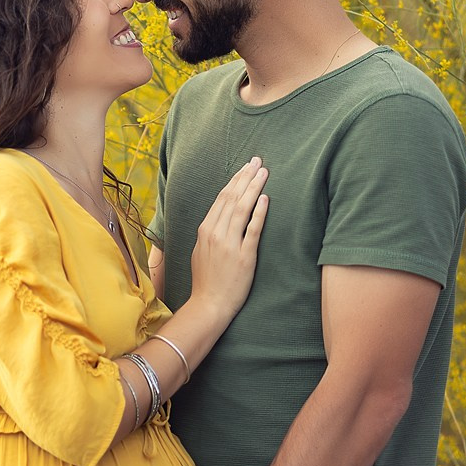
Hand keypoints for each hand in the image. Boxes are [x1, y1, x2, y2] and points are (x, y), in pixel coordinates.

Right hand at [189, 157, 269, 321]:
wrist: (210, 304)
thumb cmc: (206, 280)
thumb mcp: (200, 250)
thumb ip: (209, 232)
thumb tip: (219, 217)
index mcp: (205, 229)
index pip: (221, 198)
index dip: (235, 180)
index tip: (244, 168)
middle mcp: (215, 233)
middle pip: (232, 197)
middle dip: (245, 177)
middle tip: (257, 161)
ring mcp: (229, 244)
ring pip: (242, 208)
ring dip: (254, 187)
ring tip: (264, 172)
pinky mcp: (244, 256)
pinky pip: (252, 229)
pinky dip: (259, 212)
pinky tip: (265, 198)